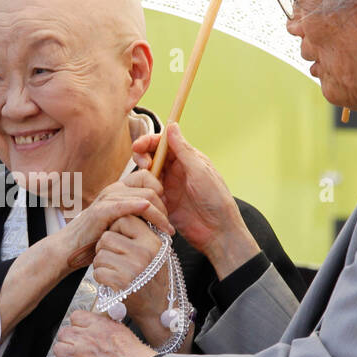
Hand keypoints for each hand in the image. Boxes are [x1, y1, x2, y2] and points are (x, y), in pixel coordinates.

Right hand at [54, 180, 170, 271]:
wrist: (71, 247)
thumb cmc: (96, 237)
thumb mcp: (120, 221)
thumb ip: (135, 214)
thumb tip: (157, 215)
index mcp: (119, 189)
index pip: (148, 177)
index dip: (161, 192)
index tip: (165, 214)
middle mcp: (114, 190)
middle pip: (151, 187)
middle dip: (165, 207)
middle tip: (168, 227)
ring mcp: (107, 199)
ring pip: (145, 197)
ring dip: (160, 215)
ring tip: (166, 231)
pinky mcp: (101, 212)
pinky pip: (124, 205)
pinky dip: (139, 207)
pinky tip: (148, 213)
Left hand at [54, 309, 154, 356]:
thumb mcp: (122, 331)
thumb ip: (106, 327)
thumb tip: (99, 327)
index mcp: (99, 325)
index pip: (75, 317)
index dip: (77, 325)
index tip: (80, 331)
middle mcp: (86, 338)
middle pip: (64, 333)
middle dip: (69, 340)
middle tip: (78, 347)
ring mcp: (79, 356)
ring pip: (58, 350)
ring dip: (65, 355)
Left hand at [92, 214, 169, 341]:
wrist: (159, 309)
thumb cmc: (153, 277)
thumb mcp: (155, 251)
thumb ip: (142, 233)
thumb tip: (123, 212)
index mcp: (152, 240)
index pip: (124, 219)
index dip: (116, 228)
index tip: (120, 240)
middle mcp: (144, 252)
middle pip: (107, 237)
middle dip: (105, 248)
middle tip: (115, 259)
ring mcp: (133, 267)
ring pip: (100, 255)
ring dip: (102, 264)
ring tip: (115, 271)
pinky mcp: (121, 283)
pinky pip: (98, 271)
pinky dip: (101, 277)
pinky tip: (112, 282)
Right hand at [131, 123, 259, 276]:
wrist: (217, 231)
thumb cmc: (215, 199)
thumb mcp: (199, 171)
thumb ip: (183, 150)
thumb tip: (172, 125)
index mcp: (186, 159)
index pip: (163, 143)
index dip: (149, 142)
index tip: (139, 146)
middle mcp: (175, 170)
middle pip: (151, 156)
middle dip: (142, 156)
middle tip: (142, 165)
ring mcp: (167, 186)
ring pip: (146, 174)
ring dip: (142, 175)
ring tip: (146, 183)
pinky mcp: (162, 202)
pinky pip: (146, 192)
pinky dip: (142, 191)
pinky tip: (146, 196)